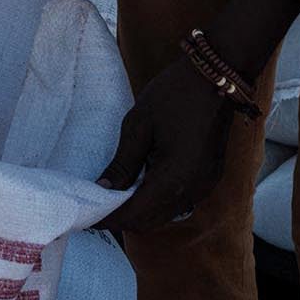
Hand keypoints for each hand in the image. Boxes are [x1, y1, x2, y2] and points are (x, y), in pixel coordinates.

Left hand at [96, 56, 235, 233]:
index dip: (108, 218)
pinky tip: (139, 185)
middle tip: (94, 206)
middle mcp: (193, 190)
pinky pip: (179, 202)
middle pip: (150, 221)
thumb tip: (102, 190)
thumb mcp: (138, 125)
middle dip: (121, 218)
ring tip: (113, 196)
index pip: (134, 214)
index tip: (84, 216)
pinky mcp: (209, 179)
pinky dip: (156, 201)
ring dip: (139, 211)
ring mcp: (204, 186)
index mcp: (174, 178)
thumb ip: (122, 164)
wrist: (215, 78)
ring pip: (164, 214)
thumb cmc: (174, 95)